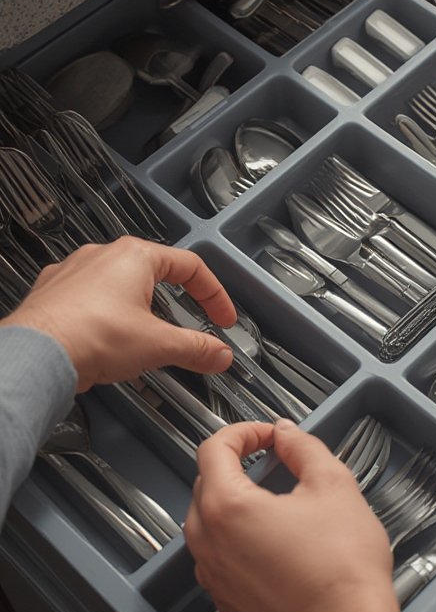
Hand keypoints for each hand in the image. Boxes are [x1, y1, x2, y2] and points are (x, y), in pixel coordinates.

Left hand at [0, 238, 234, 389]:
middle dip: (175, 304)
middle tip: (185, 328)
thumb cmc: (90, 336)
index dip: (213, 295)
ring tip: (144, 338)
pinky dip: (106, 318)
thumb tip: (218, 353)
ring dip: (138, 310)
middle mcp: (102, 255)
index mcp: (135, 256)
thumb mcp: (158, 345)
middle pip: (154, 274)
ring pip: (119, 286)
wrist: (37, 355)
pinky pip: (89, 300)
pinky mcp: (52, 294)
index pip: (190, 267)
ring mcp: (73, 272)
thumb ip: (196, 348)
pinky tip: (107, 341)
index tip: (221, 317)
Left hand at [184, 420, 402, 611]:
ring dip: (237, 502)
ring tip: (279, 501)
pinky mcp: (226, 602)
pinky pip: (220, 557)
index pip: (214, 449)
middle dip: (239, 465)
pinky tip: (278, 542)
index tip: (268, 436)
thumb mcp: (333, 486)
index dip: (244, 432)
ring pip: (210, 523)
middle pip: (207, 483)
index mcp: (227, 507)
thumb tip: (287, 435)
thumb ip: (304, 449)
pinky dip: (240, 539)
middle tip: (275, 460)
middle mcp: (208, 543)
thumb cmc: (342, 572)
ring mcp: (214, 577)